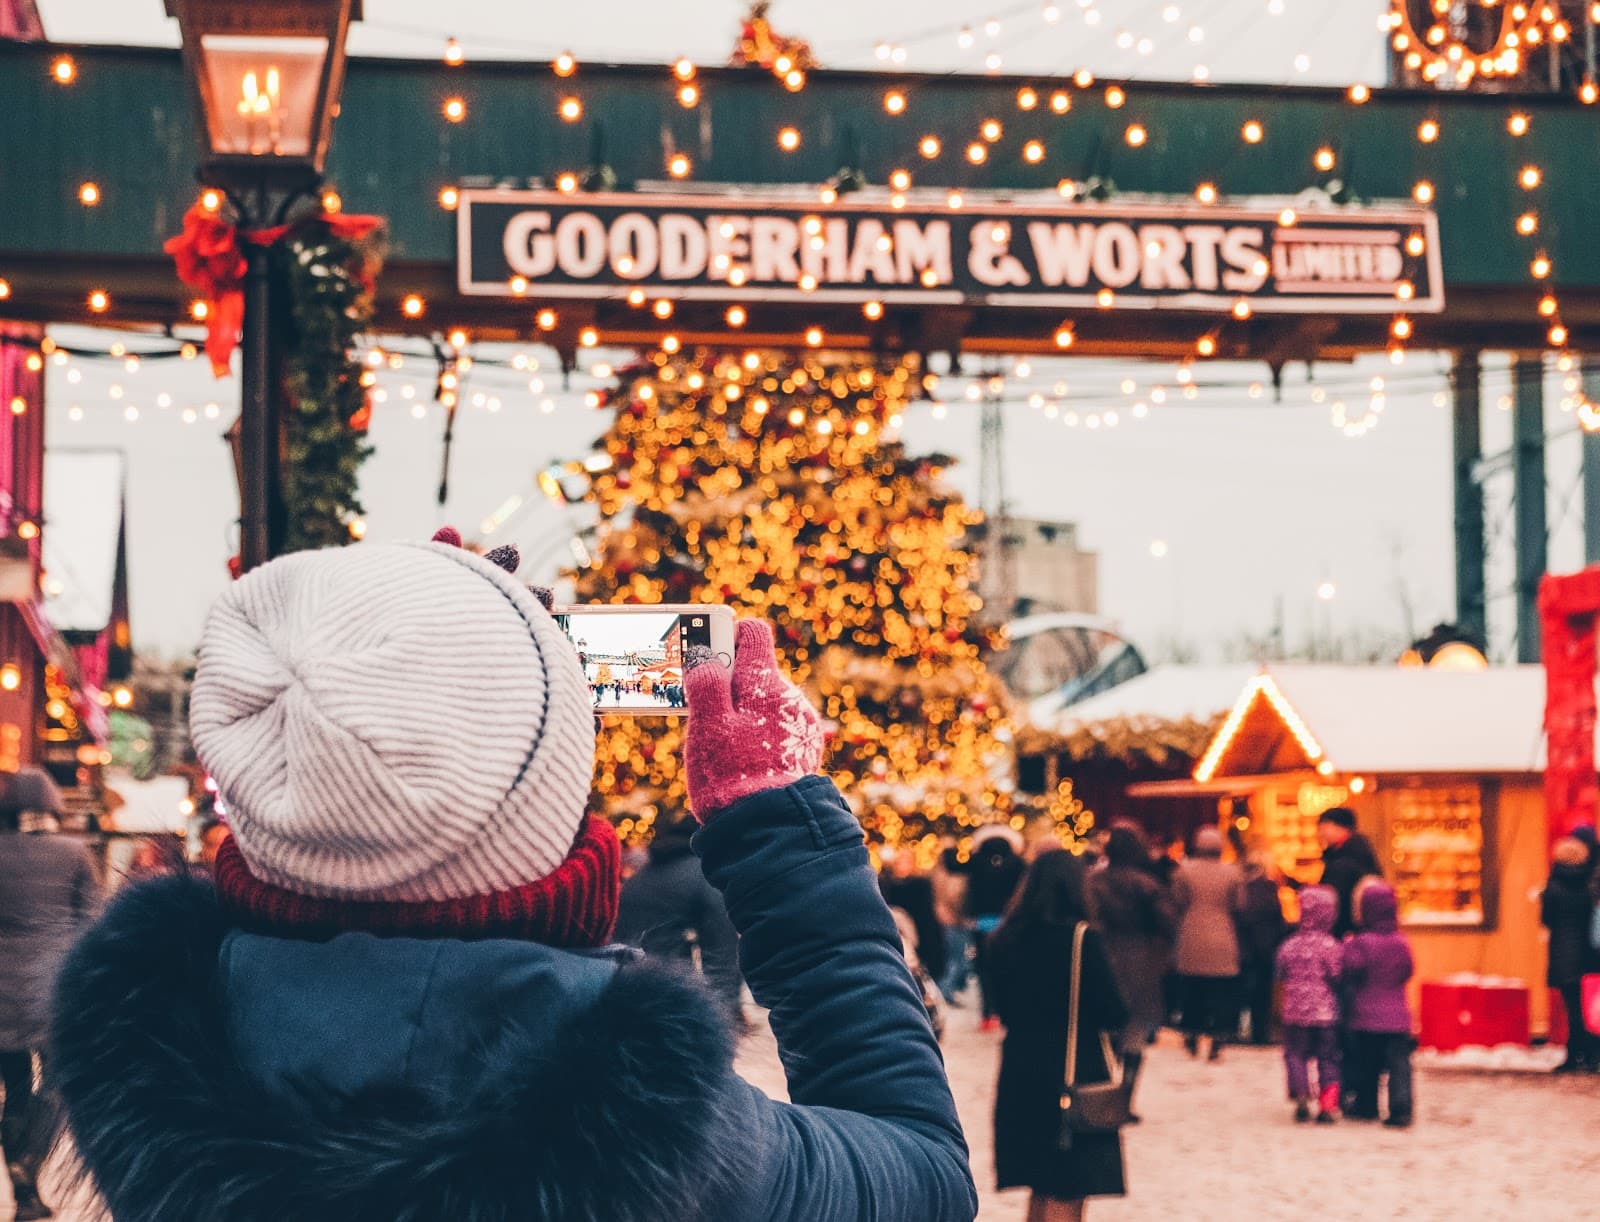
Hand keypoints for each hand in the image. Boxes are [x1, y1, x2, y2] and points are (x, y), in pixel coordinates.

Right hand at [684, 619, 824, 818]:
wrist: (768, 827)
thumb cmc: (732, 773)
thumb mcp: (707, 723)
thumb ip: (706, 681)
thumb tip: (705, 656)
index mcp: (767, 682)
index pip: (753, 634)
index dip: (727, 635)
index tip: (706, 649)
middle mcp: (790, 698)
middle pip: (755, 672)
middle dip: (728, 683)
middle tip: (699, 705)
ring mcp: (800, 726)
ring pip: (763, 703)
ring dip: (741, 712)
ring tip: (717, 741)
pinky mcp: (802, 751)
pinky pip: (774, 728)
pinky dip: (756, 734)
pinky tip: (739, 759)